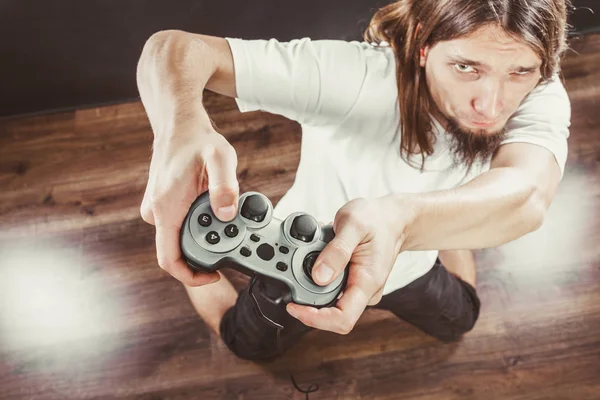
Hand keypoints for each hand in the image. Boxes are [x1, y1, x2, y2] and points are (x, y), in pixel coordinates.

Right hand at [140, 124, 239, 285]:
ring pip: (180, 238)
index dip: (190, 276)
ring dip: (204, 236)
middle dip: (206, 251)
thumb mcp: (220, 158)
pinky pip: (179, 226)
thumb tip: (227, 215)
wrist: (178, 125)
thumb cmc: (198, 140)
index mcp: (166, 209)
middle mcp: (156, 212)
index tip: (213, 275)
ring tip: (225, 219)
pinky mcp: (163, 206)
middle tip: (232, 236)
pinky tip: (213, 211)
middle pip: (179, 251)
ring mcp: (157, 210)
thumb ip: (225, 187)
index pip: (169, 260)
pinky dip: (199, 225)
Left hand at [286, 196, 411, 333]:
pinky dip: (318, 272)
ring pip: (326, 299)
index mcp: (367, 282)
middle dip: (307, 293)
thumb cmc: (377, 219)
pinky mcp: (352, 282)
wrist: (394, 218)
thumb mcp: (353, 224)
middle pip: (329, 312)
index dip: (315, 319)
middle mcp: (364, 292)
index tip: (294, 307)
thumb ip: (336, 251)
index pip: (342, 319)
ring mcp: (358, 288)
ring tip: (311, 250)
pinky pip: (329, 286)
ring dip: (310, 280)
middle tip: (294, 264)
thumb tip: (318, 277)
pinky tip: (319, 252)